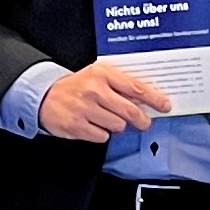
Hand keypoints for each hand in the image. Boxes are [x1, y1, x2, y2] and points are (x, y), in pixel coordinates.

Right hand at [38, 61, 169, 141]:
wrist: (45, 95)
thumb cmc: (77, 86)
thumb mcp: (97, 76)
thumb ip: (120, 84)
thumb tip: (147, 98)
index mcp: (102, 73)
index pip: (135, 87)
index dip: (153, 98)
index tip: (164, 105)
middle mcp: (94, 90)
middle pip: (130, 110)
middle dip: (141, 119)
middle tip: (144, 122)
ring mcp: (85, 108)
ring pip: (118, 126)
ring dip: (117, 125)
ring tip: (107, 118)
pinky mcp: (77, 125)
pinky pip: (103, 136)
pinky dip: (102, 133)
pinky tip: (94, 124)